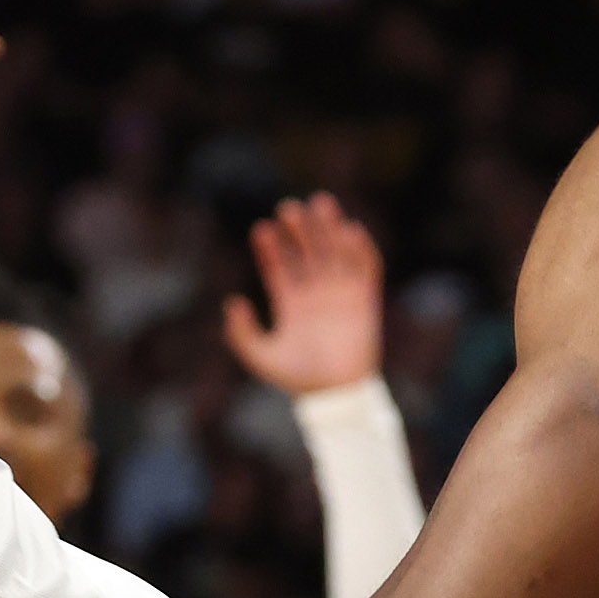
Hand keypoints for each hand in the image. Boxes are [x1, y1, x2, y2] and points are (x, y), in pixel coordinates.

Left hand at [222, 193, 383, 393]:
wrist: (334, 394)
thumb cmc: (297, 379)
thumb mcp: (259, 356)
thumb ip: (240, 332)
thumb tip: (233, 301)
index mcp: (291, 303)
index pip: (279, 267)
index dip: (271, 248)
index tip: (262, 229)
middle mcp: (316, 294)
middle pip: (307, 251)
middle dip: (299, 229)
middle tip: (288, 207)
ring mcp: (341, 294)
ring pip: (335, 252)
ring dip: (329, 229)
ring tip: (320, 203)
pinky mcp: (365, 300)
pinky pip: (365, 269)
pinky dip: (361, 249)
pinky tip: (350, 230)